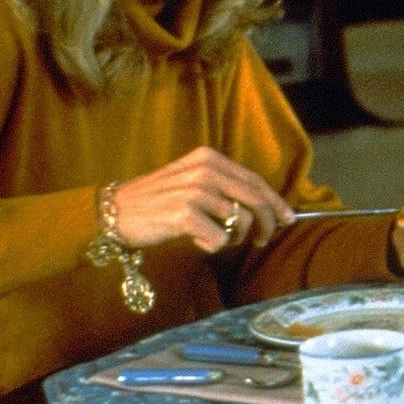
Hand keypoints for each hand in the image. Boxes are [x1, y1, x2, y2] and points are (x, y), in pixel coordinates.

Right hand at [107, 147, 293, 251]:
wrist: (115, 211)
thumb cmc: (157, 202)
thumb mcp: (192, 183)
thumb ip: (225, 189)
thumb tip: (265, 208)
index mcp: (209, 158)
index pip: (255, 181)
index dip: (275, 202)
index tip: (288, 219)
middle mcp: (205, 170)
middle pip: (255, 200)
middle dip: (267, 224)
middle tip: (263, 240)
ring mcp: (195, 190)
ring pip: (239, 223)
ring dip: (231, 238)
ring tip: (211, 236)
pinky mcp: (184, 213)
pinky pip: (218, 240)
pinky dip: (209, 245)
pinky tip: (192, 239)